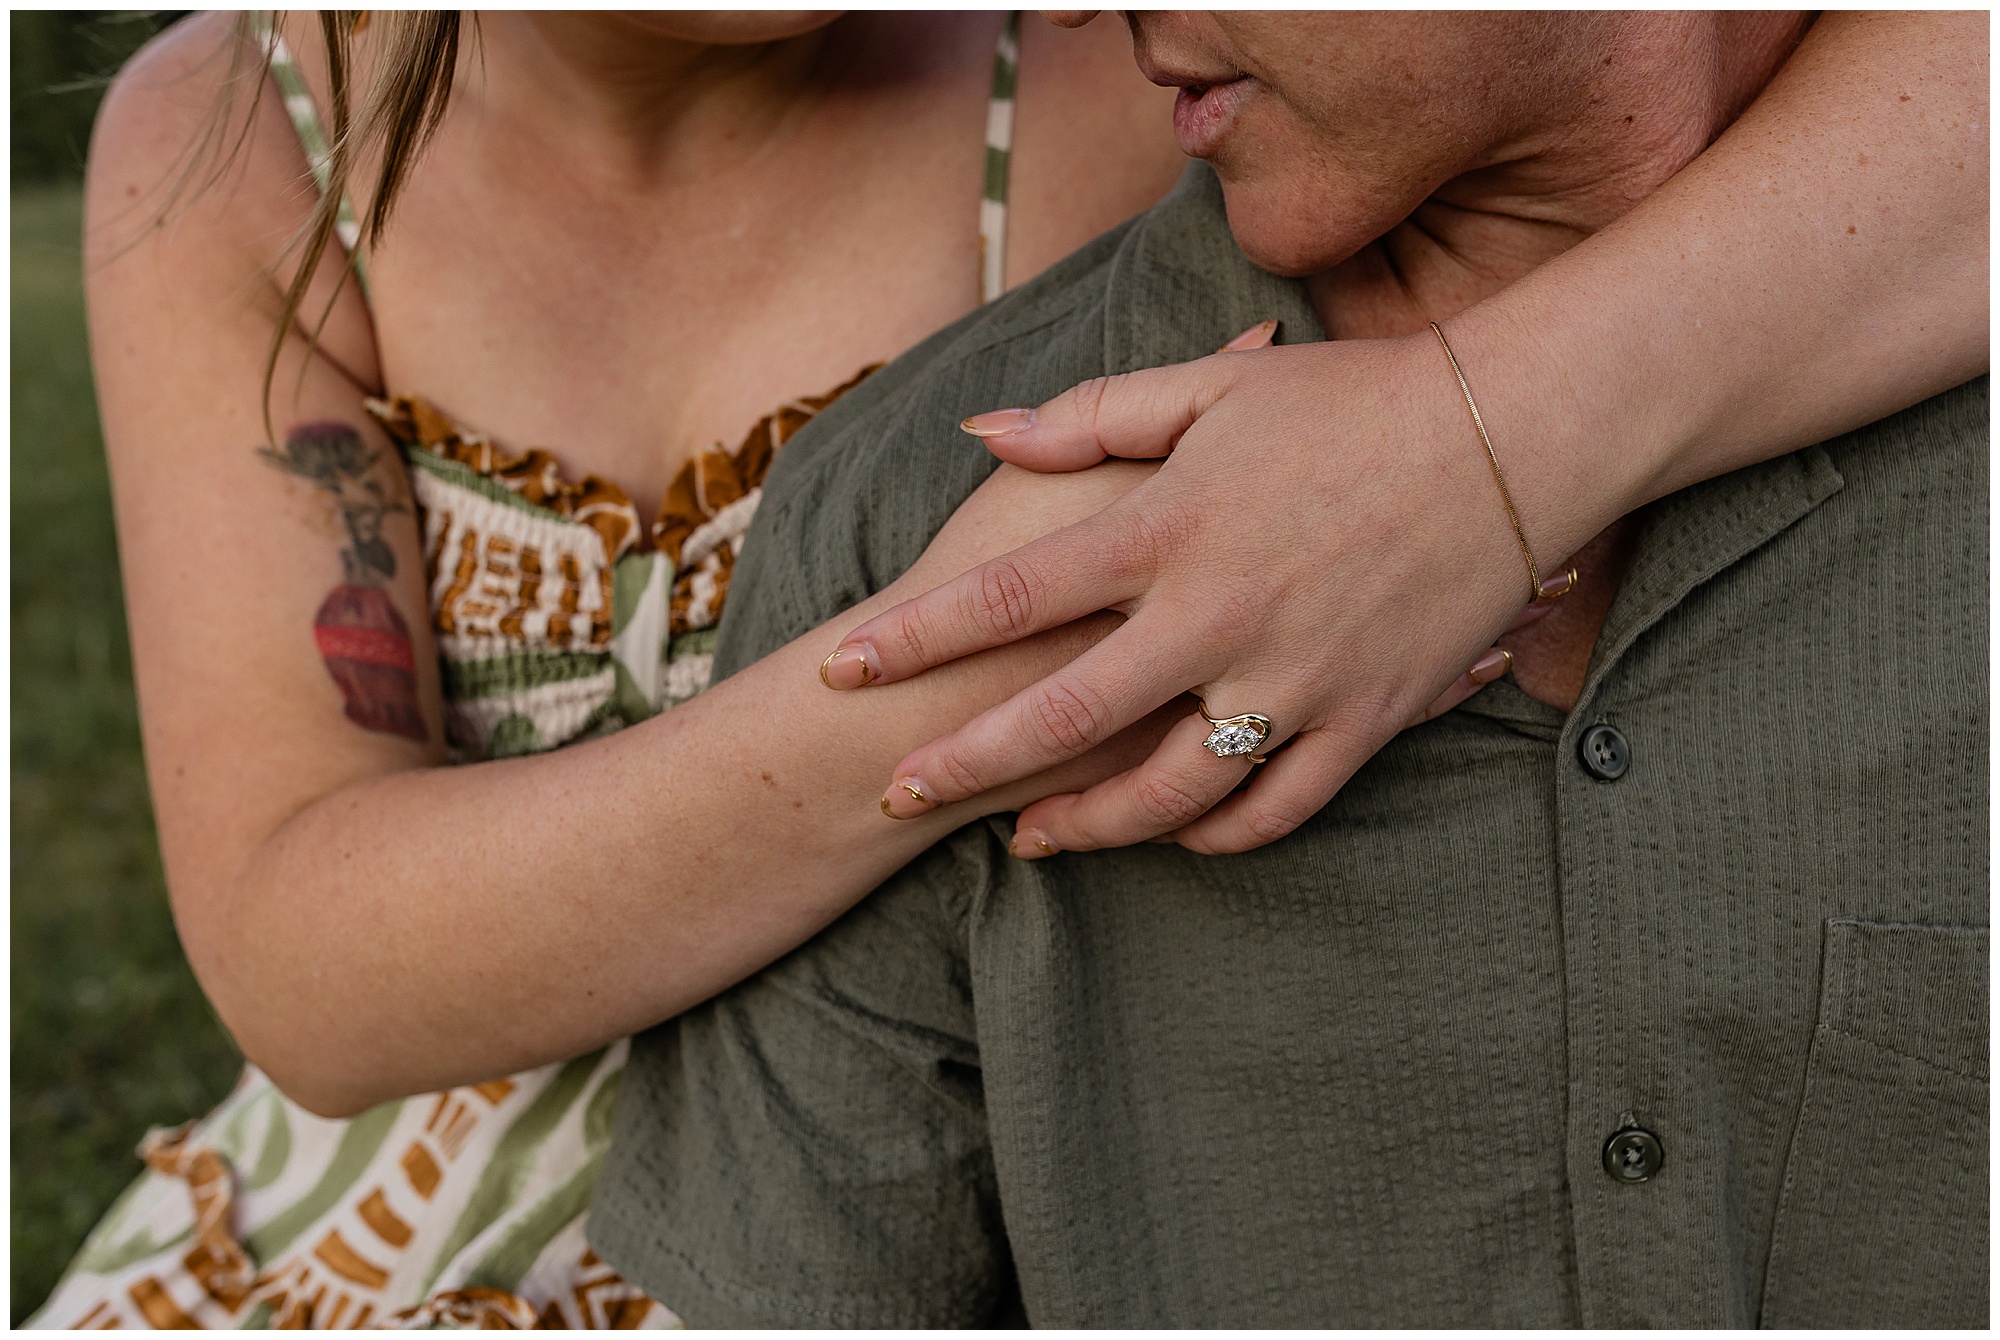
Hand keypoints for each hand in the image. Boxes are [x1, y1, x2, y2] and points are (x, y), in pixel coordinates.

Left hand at [819, 325, 1593, 855]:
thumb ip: (1090, 418)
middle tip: (896, 792)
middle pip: (1063, 713)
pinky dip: (1217, 834)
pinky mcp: (1362, 718)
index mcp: (1169, 526)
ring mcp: (1293, 677)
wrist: (1512, 437)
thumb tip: (981, 430)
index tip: (838, 670)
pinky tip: (1172, 837)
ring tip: (1031, 841)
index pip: (1008, 594)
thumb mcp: (1210, 389)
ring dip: (1088, 826)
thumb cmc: (1352, 399)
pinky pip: (1277, 807)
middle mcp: (1218, 614)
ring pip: (1168, 790)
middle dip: (966, 762)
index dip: (913, 638)